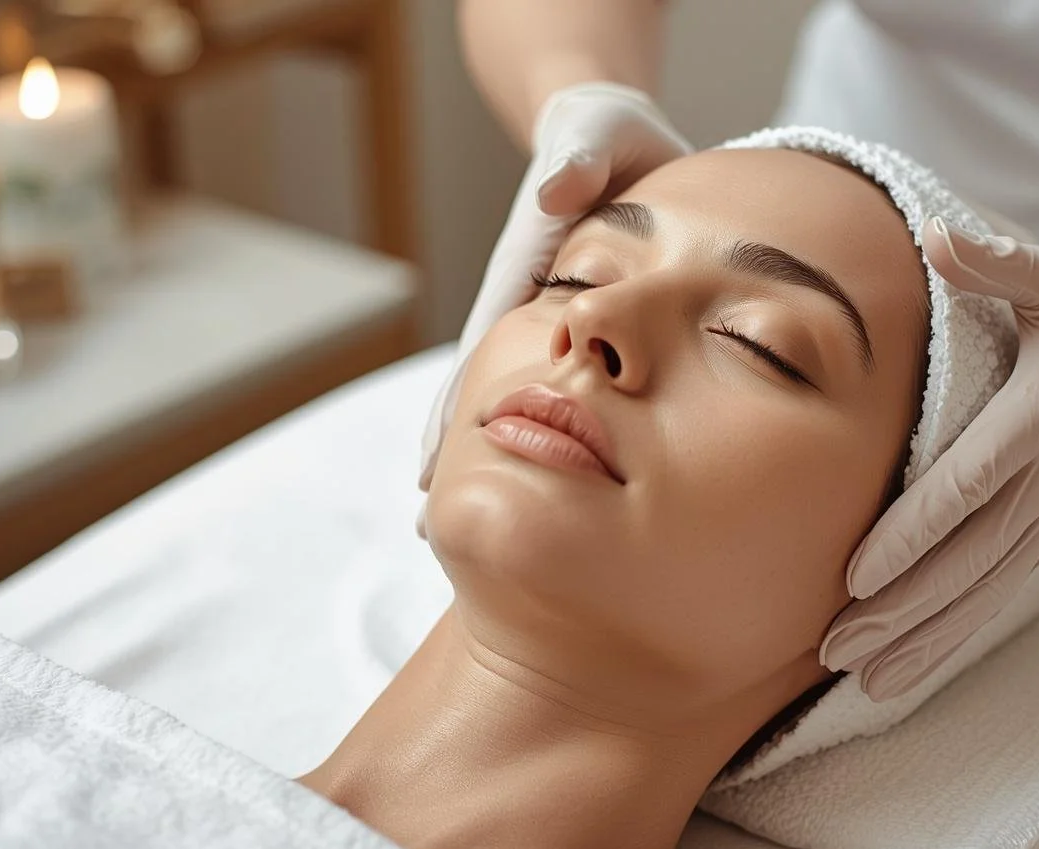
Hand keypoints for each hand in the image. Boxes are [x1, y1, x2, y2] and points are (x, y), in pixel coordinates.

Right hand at [419, 82, 689, 489]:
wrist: (612, 128)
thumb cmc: (601, 133)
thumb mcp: (593, 139)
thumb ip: (577, 163)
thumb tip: (556, 192)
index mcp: (520, 269)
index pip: (478, 352)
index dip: (450, 413)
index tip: (427, 473)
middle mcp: (520, 300)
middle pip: (476, 389)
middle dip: (451, 456)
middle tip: (431, 531)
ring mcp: (542, 315)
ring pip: (510, 394)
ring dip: (488, 453)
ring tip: (467, 524)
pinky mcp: (573, 318)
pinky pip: (554, 384)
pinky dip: (538, 429)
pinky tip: (544, 476)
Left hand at [822, 218, 1038, 699]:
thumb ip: (995, 264)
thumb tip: (935, 235)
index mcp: (1037, 420)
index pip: (962, 489)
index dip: (909, 537)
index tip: (856, 577)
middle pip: (964, 561)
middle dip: (898, 610)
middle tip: (833, 648)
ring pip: (981, 592)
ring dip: (922, 638)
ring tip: (863, 680)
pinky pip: (997, 592)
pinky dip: (954, 633)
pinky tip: (911, 668)